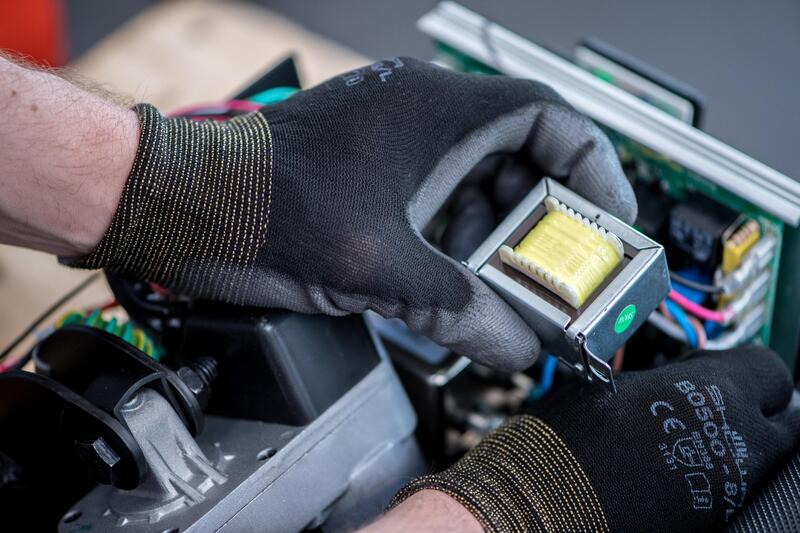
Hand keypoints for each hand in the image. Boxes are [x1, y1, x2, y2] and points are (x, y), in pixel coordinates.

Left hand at [73, 57, 635, 371]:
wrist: (189, 208)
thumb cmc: (268, 211)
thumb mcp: (383, 272)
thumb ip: (462, 312)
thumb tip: (514, 348)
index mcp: (439, 112)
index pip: (550, 117)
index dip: (592, 167)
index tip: (607, 217)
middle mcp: (422, 113)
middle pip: (518, 157)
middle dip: (542, 219)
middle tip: (557, 271)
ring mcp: (395, 137)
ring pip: (477, 180)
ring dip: (496, 234)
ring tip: (504, 287)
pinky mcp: (372, 166)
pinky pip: (438, 194)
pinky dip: (456, 236)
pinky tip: (456, 279)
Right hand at [391, 346, 799, 530]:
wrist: (543, 500)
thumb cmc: (567, 441)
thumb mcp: (615, 384)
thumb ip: (668, 380)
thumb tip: (689, 378)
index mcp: (709, 392)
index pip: (770, 369)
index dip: (749, 368)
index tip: (730, 370)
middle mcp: (732, 441)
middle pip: (787, 421)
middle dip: (762, 409)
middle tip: (726, 406)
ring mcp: (727, 486)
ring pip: (764, 457)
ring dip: (741, 441)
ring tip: (693, 436)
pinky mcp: (713, 517)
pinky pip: (736, 485)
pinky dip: (717, 472)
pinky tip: (677, 467)